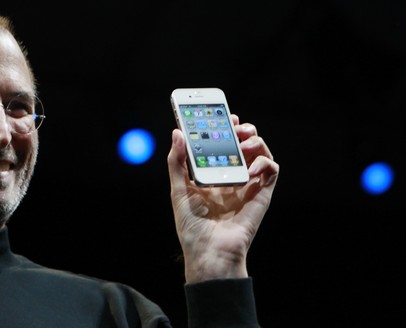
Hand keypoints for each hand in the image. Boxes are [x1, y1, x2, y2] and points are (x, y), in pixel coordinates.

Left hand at [167, 115, 278, 282]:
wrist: (208, 251)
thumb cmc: (192, 225)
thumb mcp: (178, 189)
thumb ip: (177, 161)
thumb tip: (177, 133)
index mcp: (214, 174)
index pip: (222, 144)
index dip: (225, 128)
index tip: (222, 115)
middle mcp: (233, 176)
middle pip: (244, 144)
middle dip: (242, 129)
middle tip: (235, 124)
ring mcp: (249, 184)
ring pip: (260, 152)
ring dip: (255, 141)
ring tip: (243, 141)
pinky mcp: (262, 194)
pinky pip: (271, 170)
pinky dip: (265, 162)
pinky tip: (251, 167)